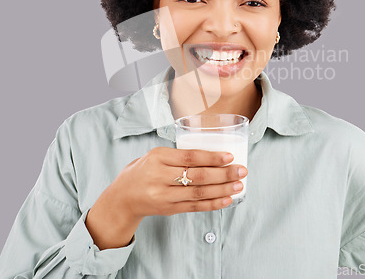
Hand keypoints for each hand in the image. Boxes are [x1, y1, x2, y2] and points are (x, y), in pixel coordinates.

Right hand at [111, 146, 247, 217]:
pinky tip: (227, 199)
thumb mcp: (155, 155)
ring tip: (239, 185)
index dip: (211, 157)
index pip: (189, 157)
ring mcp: (164, 196)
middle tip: (241, 170)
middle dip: (223, 174)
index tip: (229, 156)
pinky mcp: (168, 210)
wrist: (122, 196)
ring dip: (222, 190)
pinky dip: (212, 204)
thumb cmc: (143, 170)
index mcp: (158, 157)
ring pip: (198, 193)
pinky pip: (194, 207)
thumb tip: (213, 154)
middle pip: (197, 176)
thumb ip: (179, 155)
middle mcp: (160, 177)